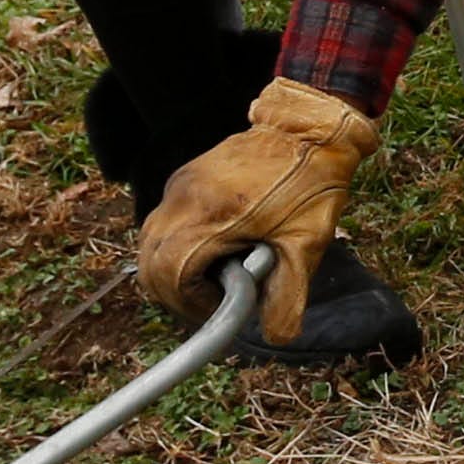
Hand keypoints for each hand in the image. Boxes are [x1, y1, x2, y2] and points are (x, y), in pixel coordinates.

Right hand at [138, 78, 379, 344]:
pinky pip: (162, 222)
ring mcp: (180, 184)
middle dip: (174, 292)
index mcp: (211, 216)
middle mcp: (184, 198)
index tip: (217, 308)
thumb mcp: (307, 245)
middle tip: (210, 302)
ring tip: (211, 278)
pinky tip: (211, 248)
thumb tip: (276, 337)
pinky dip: (174, 245)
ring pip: (150, 242)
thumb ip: (287, 295)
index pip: (170, 274)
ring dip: (171, 269)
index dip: (189, 302)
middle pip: (150, 262)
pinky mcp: (184, 177)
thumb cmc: (312, 184)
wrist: (310, 126)